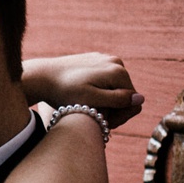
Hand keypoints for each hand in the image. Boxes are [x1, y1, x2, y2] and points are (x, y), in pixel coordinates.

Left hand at [22, 52, 143, 128]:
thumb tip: (141, 98)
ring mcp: (105, 59)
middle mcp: (115, 61)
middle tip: (96, 119)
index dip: (121, 117)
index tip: (103, 123)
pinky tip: (85, 98)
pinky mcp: (95, 61)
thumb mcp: (92, 101)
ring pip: (117, 88)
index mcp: (118, 71)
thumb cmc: (65, 92)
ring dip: (107, 102)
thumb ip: (117, 100)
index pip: (134, 102)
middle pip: (127, 94)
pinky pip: (106, 81)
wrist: (42, 77)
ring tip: (89, 109)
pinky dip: (100, 92)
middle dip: (115, 110)